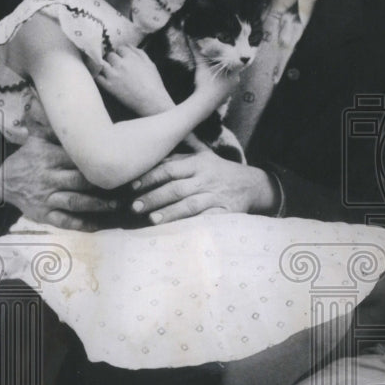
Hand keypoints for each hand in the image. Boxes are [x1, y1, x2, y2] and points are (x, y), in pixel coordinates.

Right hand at [0, 135, 116, 230]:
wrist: (2, 181)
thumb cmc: (28, 158)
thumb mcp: (37, 140)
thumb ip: (53, 127)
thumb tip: (62, 107)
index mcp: (49, 158)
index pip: (77, 159)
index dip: (98, 162)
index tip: (120, 163)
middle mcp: (49, 178)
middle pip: (79, 181)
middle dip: (102, 185)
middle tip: (127, 187)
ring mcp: (47, 198)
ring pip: (75, 202)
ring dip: (97, 205)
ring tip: (117, 205)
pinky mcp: (44, 214)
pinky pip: (64, 221)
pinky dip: (82, 225)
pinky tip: (99, 226)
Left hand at [94, 46, 174, 115]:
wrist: (152, 101)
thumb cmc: (154, 83)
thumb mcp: (150, 64)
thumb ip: (139, 53)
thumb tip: (128, 46)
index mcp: (132, 57)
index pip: (120, 48)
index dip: (121, 53)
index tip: (122, 57)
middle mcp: (121, 64)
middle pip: (110, 55)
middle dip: (113, 59)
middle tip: (116, 65)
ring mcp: (113, 74)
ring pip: (102, 63)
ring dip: (105, 66)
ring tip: (109, 70)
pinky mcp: (108, 86)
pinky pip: (97, 76)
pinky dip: (98, 75)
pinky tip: (102, 76)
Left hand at [130, 151, 277, 222]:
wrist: (253, 185)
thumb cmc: (219, 171)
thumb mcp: (203, 157)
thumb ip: (178, 156)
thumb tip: (148, 152)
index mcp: (198, 163)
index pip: (169, 169)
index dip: (149, 178)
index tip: (131, 187)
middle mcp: (207, 178)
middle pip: (177, 188)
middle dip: (154, 198)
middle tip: (134, 207)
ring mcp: (217, 196)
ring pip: (190, 205)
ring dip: (170, 213)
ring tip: (152, 220)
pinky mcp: (227, 212)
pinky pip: (208, 220)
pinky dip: (193, 226)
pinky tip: (179, 231)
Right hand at [192, 54, 239, 105]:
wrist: (204, 104)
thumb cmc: (205, 84)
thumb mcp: (202, 67)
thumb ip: (197, 52)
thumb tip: (190, 39)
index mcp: (234, 74)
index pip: (233, 61)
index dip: (226, 57)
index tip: (219, 55)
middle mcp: (236, 82)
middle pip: (230, 69)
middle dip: (222, 65)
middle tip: (214, 60)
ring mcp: (231, 91)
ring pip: (227, 78)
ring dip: (221, 74)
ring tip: (212, 70)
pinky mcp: (225, 97)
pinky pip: (224, 87)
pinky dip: (219, 83)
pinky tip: (211, 82)